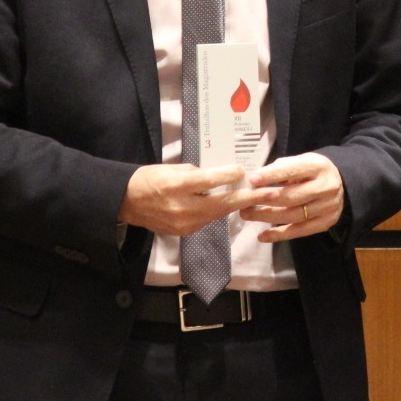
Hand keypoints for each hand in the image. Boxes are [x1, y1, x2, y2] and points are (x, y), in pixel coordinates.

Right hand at [118, 162, 248, 236]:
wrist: (127, 203)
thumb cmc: (150, 179)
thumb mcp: (173, 168)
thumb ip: (198, 173)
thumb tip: (221, 176)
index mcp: (178, 186)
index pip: (210, 180)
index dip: (229, 176)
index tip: (244, 171)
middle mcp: (183, 207)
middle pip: (222, 203)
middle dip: (250, 198)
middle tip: (272, 193)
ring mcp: (184, 223)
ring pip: (218, 213)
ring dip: (236, 204)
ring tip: (257, 197)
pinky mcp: (184, 232)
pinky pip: (207, 219)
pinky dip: (218, 210)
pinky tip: (228, 203)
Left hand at [237, 152, 344, 241]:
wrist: (344, 184)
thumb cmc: (314, 172)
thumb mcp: (302, 161)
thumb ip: (283, 168)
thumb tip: (257, 181)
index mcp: (318, 166)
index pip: (293, 170)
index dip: (272, 175)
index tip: (253, 180)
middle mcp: (325, 187)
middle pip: (291, 196)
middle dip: (264, 200)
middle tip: (244, 202)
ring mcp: (327, 206)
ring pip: (293, 215)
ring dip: (267, 216)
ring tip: (247, 215)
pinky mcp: (326, 222)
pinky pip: (299, 231)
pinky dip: (279, 235)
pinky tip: (263, 236)